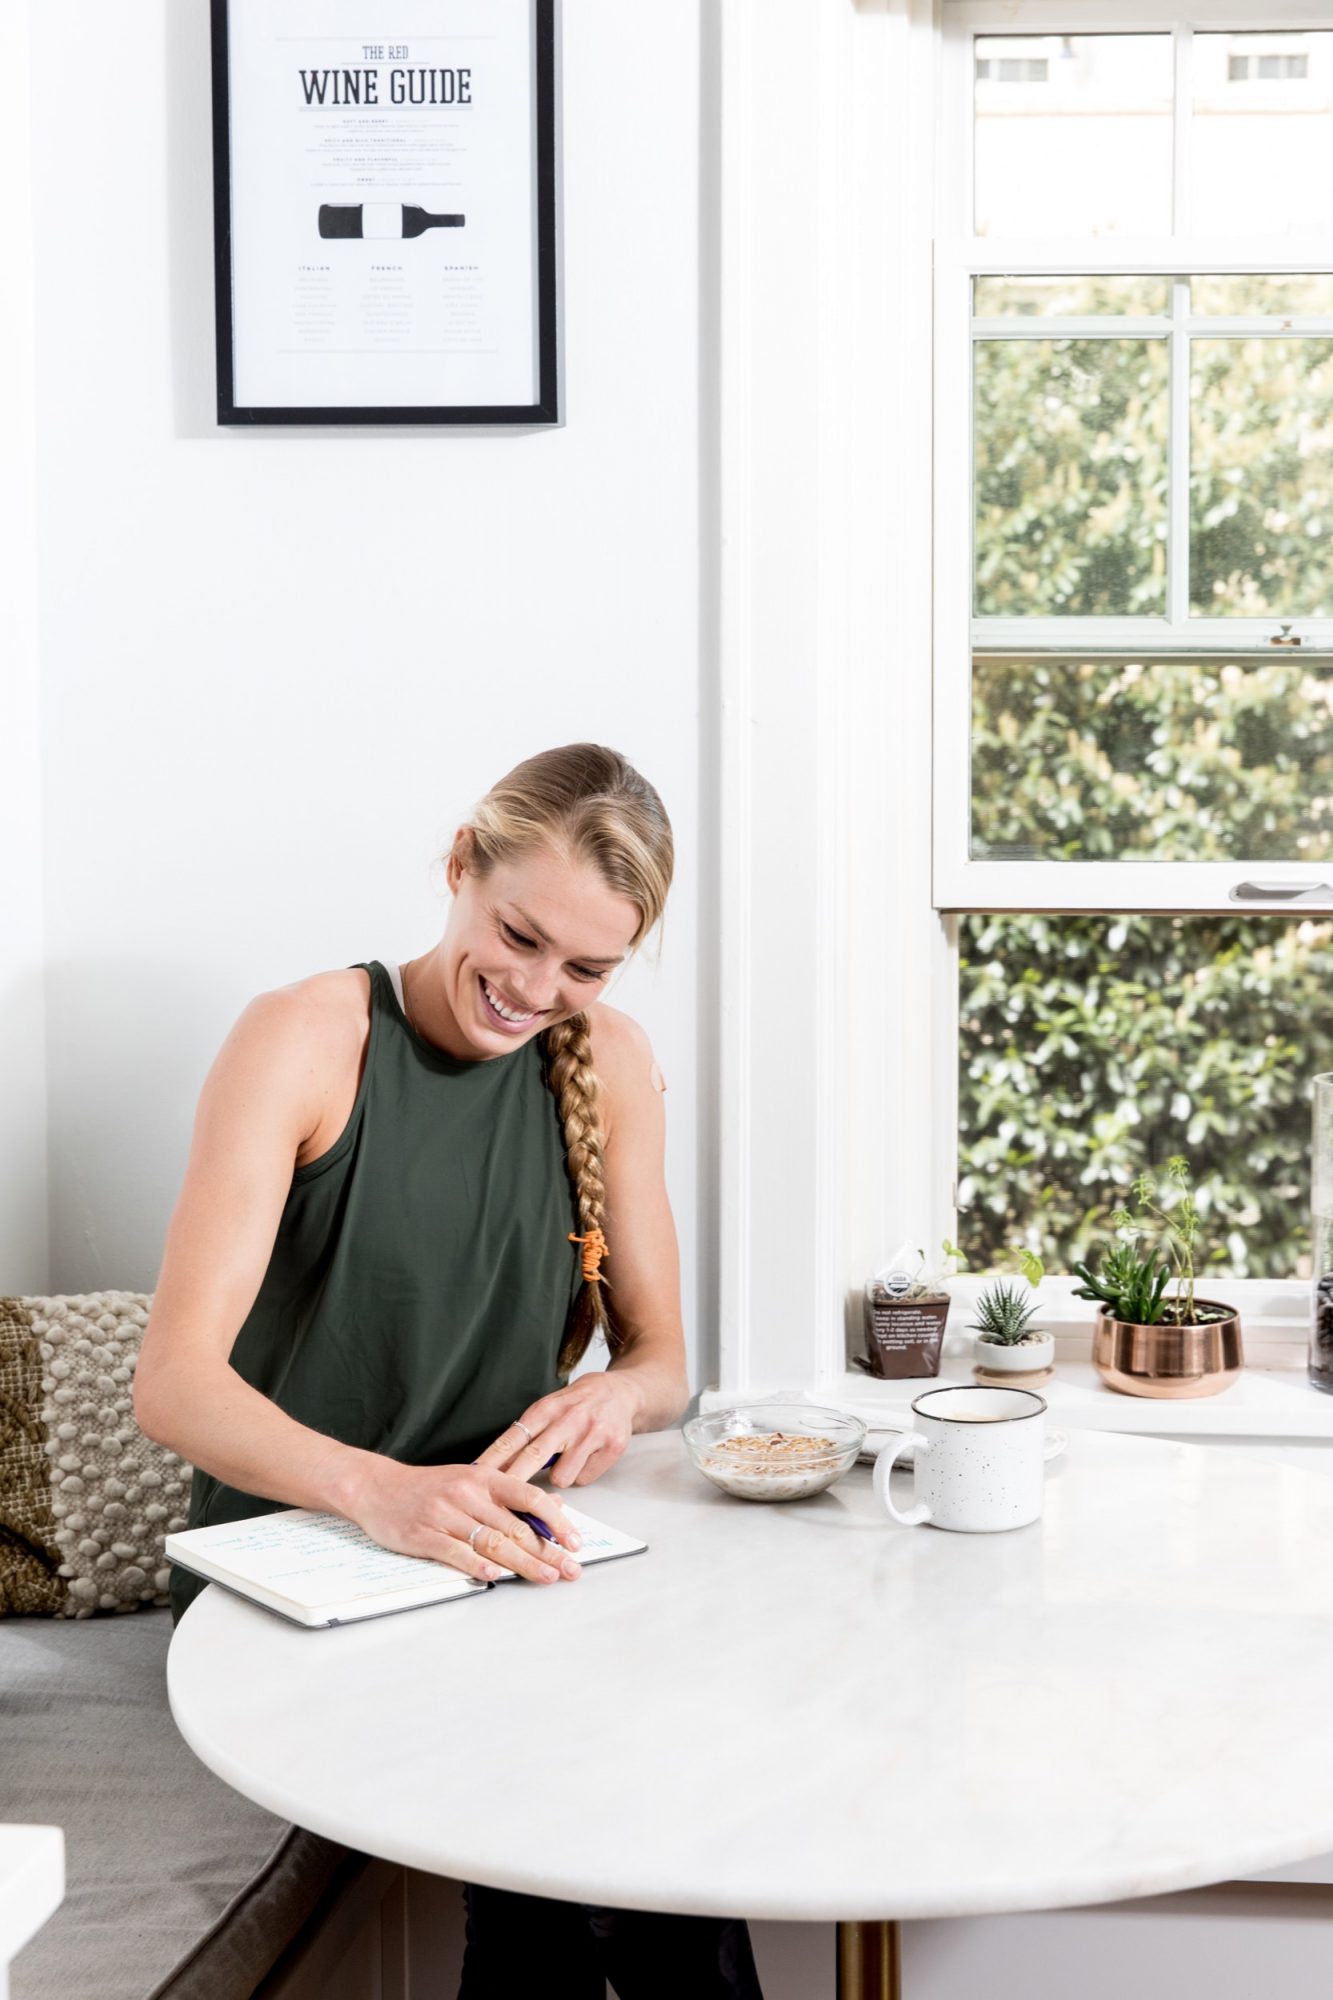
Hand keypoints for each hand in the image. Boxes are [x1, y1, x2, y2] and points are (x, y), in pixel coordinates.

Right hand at [350, 1459, 584, 1585]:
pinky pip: (455, 1552)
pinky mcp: (424, 1534)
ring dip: (522, 1564)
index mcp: (483, 1478)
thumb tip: (554, 1506)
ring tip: (546, 1578)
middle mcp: (467, 1494)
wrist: (377, 1487)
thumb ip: (511, 1495)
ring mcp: (445, 1514)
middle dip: (547, 1551)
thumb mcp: (472, 1480)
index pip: (529, 1498)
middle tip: (570, 1570)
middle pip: (515, 1527)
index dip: (556, 1521)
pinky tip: (495, 1577)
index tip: (575, 1542)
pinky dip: (477, 1566)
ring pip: (491, 1542)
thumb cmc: (429, 1486)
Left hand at [475, 1373, 641, 1489]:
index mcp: (547, 1408)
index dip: (493, 1458)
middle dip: (513, 1480)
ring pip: (561, 1476)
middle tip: (498, 1497)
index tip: (475, 1475)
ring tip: (568, 1460)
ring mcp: (591, 1433)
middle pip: (534, 1457)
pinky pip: (585, 1478)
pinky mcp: (611, 1447)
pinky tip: (588, 1458)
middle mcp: (568, 1419)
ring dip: (559, 1476)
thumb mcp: (550, 1408)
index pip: (514, 1437)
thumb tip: (498, 1466)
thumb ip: (530, 1433)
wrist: (621, 1392)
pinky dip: (582, 1474)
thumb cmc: (578, 1403)